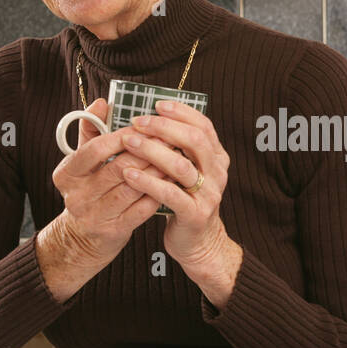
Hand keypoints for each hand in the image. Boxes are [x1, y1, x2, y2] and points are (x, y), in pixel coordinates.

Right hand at [37, 98, 166, 300]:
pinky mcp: (113, 232)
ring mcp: (94, 216)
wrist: (83, 237)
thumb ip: (90, 131)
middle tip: (167, 139)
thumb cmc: (88, 189)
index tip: (143, 126)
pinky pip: (141, 209)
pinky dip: (158, 193)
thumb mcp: (82, 163)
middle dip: (145, 152)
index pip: (95, 150)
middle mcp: (77, 196)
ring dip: (156, 171)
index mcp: (66, 174)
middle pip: (117, 168)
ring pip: (132, 188)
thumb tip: (101, 103)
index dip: (121, 137)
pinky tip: (171, 182)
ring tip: (174, 157)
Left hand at [117, 100, 242, 305]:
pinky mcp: (195, 214)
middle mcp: (217, 173)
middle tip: (138, 122)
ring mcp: (208, 194)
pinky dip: (148, 182)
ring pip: (182, 166)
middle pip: (195, 140)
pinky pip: (171, 194)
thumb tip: (149, 117)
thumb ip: (176, 147)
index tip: (156, 104)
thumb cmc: (184, 200)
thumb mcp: (186, 170)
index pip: (204, 126)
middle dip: (164, 128)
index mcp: (217, 157)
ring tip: (129, 142)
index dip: (181, 112)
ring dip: (152, 151)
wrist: (197, 242)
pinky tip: (129, 175)